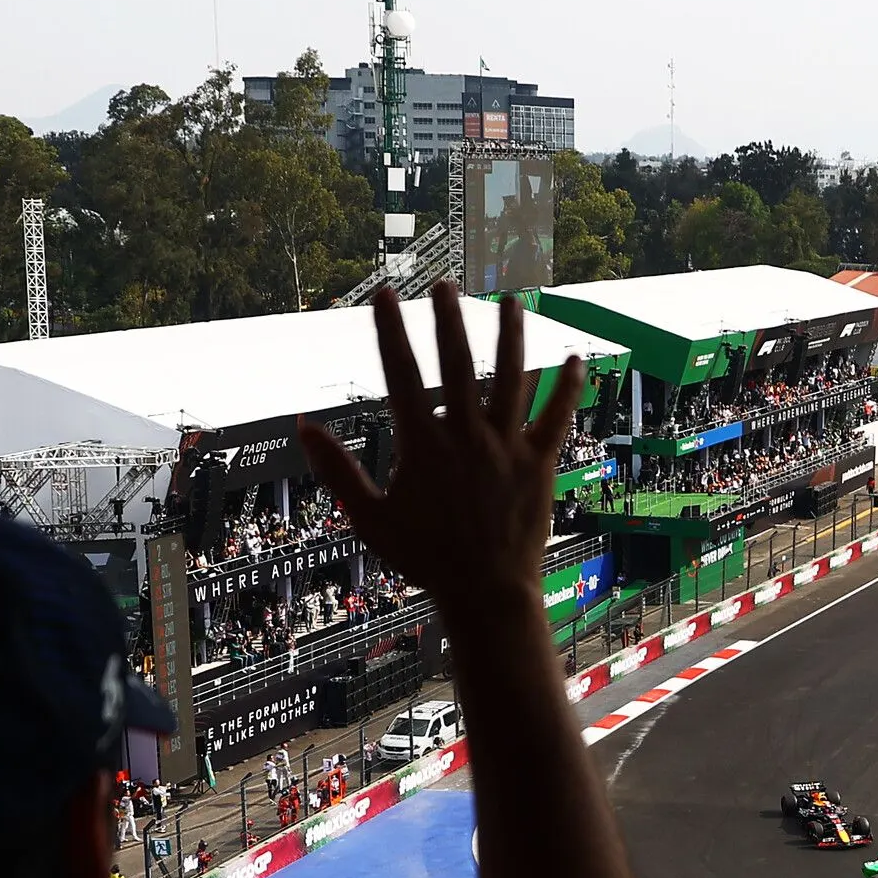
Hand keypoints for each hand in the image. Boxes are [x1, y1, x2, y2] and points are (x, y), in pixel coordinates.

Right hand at [296, 287, 586, 622]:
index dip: (390, 331)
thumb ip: (336, 470)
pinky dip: (567, 387)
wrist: (485, 592)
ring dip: (511, 335)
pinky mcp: (539, 463)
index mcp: (423, 445)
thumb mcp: (369, 518)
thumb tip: (302, 428)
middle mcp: (467, 436)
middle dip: (449, 319)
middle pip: (458, 363)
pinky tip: (575, 358)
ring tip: (511, 300)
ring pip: (512, 377)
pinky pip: (557, 417)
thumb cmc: (425, 559)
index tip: (384, 295)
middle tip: (443, 285)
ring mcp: (507, 446)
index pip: (401, 374)